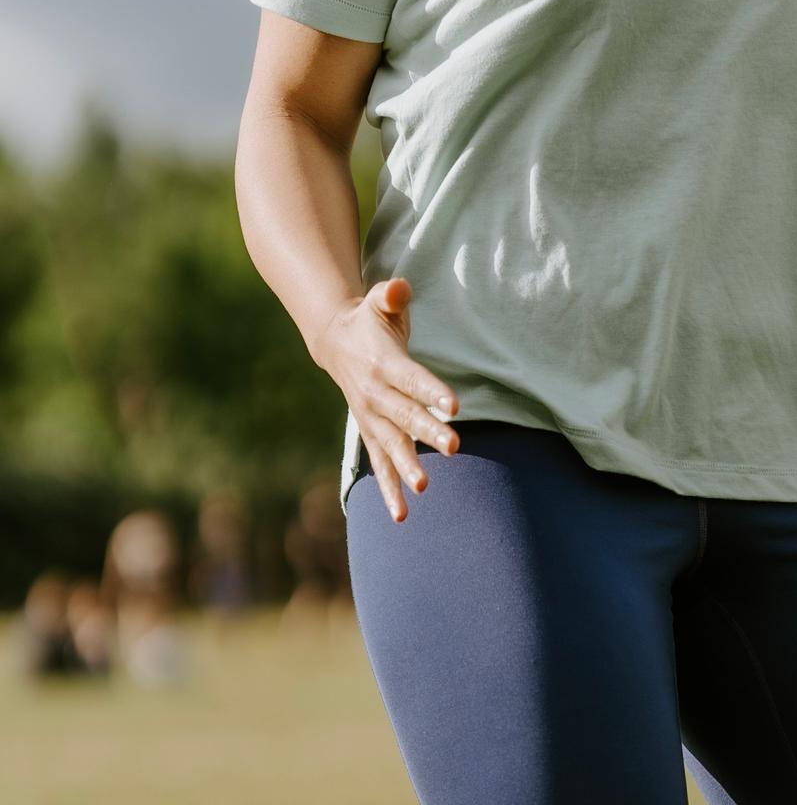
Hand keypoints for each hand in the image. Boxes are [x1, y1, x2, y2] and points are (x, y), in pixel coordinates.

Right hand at [315, 276, 458, 523]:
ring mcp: (371, 417)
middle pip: (405, 416)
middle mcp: (375, 395)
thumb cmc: (369, 321)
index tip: (454, 405)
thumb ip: (391, 296)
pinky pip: (379, 465)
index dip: (431, 391)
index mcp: (383, 363)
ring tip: (425, 487)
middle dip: (428, 433)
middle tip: (455, 447)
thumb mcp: (378, 302)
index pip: (411, 378)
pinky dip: (389, 490)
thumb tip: (400, 288)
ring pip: (391, 446)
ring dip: (407, 467)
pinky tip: (403, 516)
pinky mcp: (371, 433)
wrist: (334, 342)